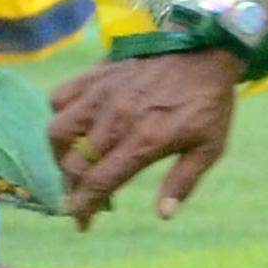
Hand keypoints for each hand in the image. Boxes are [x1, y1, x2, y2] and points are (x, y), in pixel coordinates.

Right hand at [44, 47, 241, 226]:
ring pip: (58, 130)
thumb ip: (184, 181)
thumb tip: (164, 215)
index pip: (98, 183)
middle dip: (71, 188)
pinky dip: (59, 113)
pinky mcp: (97, 73)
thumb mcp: (209, 146)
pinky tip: (74, 122)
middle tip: (80, 194)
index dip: (83, 208)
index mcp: (143, 142)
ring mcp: (103, 94)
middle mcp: (117, 120)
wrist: (207, 45)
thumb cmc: (210, 100)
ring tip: (73, 159)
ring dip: (59, 152)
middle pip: (73, 164)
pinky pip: (60, 95)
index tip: (81, 221)